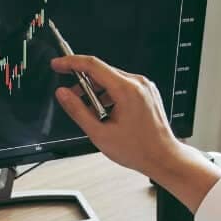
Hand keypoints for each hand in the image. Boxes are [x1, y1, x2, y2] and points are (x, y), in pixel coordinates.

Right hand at [51, 55, 220, 211]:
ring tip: (92, 114)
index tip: (58, 64)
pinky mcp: (146, 92)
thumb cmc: (138, 149)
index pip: (92, 65)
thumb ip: (77, 111)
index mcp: (126, 90)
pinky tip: (105, 113)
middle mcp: (138, 83)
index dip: (71, 63)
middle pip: (102, 72)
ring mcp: (144, 87)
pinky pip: (122, 86)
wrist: (163, 158)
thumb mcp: (99, 133)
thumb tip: (63, 94)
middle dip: (82, 83)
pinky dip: (108, 95)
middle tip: (71, 98)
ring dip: (96, 92)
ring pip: (111, 79)